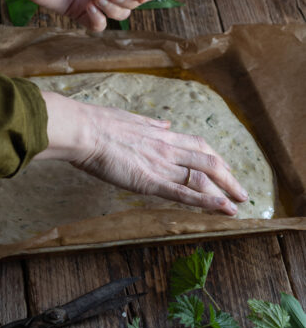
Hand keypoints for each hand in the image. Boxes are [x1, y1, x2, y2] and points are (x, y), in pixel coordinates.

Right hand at [35, 91, 248, 214]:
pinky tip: (221, 208)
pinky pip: (183, 192)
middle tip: (241, 193)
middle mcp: (167, 148)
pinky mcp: (149, 180)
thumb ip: (150, 125)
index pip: (198, 146)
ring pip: (202, 178)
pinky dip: (205, 201)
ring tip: (237, 206)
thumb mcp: (131, 119)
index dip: (216, 158)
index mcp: (162, 135)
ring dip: (224, 192)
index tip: (226, 168)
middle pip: (209, 162)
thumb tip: (165, 125)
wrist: (84, 131)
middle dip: (229, 179)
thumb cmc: (99, 125)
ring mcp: (161, 164)